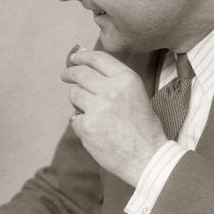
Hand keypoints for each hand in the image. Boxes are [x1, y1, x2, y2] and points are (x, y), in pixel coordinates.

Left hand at [62, 48, 167, 186]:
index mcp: (126, 79)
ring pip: (74, 94)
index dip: (82, 56)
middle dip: (70, 73)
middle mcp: (111, 90)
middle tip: (66, 76)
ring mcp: (97, 108)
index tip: (74, 58)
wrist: (147, 157)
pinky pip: (75, 118)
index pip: (97, 58)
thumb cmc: (143, 127)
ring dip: (77, 101)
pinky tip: (96, 131)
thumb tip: (86, 60)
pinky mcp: (87, 126)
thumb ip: (113, 79)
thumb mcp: (136, 94)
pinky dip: (81, 124)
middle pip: (80, 73)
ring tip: (92, 112)